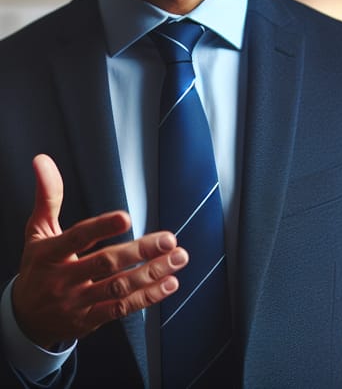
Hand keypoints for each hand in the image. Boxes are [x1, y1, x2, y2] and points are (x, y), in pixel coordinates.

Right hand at [12, 154, 188, 348]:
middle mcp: (64, 279)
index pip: (78, 238)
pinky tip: (169, 283)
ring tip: (178, 258)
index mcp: (51, 253)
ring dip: (152, 274)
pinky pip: (121, 309)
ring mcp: (77, 302)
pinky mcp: (89, 320)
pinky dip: (147, 297)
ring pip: (118, 288)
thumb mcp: (37, 231)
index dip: (101, 227)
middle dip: (140, 252)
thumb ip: (48, 196)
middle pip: (105, 264)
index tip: (126, 217)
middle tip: (169, 240)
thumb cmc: (37, 266)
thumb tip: (43, 161)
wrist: (23, 319)